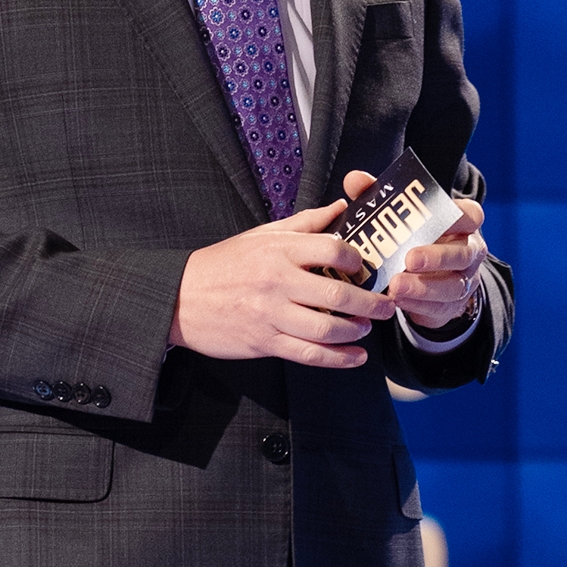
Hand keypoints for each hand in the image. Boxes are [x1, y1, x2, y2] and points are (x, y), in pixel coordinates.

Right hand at [169, 200, 393, 367]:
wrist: (179, 299)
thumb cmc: (222, 265)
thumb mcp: (261, 236)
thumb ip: (304, 223)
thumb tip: (340, 207)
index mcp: (278, 251)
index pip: (333, 250)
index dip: (357, 260)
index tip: (365, 268)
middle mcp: (277, 282)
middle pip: (337, 295)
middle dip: (370, 303)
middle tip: (387, 305)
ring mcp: (270, 315)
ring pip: (326, 330)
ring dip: (356, 331)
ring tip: (368, 328)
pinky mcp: (264, 342)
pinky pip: (309, 354)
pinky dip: (338, 359)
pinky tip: (355, 357)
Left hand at [342, 168, 487, 334]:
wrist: (427, 276)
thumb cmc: (414, 238)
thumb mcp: (402, 217)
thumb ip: (381, 197)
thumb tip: (354, 179)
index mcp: (462, 224)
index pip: (471, 216)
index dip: (460, 217)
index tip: (442, 217)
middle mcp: (469, 252)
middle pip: (462, 253)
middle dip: (437, 256)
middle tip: (409, 258)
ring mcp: (464, 281)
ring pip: (452, 285)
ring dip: (423, 287)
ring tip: (395, 286)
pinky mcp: (451, 306)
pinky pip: (438, 307)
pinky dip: (417, 304)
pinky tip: (395, 300)